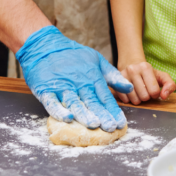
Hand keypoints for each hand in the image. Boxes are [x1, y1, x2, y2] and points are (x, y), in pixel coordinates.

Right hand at [17, 26, 133, 131]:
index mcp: (92, 77)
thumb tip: (129, 88)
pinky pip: (52, 102)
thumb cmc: (73, 55)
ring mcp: (62, 86)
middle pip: (92, 102)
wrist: (45, 47)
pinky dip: (59, 110)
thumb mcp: (97, 60)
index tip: (120, 123)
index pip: (105, 97)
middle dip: (102, 115)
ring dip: (84, 114)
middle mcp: (78, 83)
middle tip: (110, 128)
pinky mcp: (46, 90)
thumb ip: (113, 76)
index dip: (113, 111)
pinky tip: (68, 118)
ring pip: (74, 102)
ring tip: (94, 124)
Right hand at [117, 61, 175, 104]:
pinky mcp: (116, 83)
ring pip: (134, 100)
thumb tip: (164, 96)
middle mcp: (132, 70)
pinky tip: (131, 93)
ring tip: (138, 92)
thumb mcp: (162, 76)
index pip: (154, 91)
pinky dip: (130, 100)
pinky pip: (125, 100)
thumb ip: (169, 85)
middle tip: (145, 91)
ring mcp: (122, 76)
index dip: (155, 94)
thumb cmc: (149, 73)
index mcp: (145, 67)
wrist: (131, 64)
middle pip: (144, 97)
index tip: (153, 89)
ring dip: (138, 99)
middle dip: (147, 97)